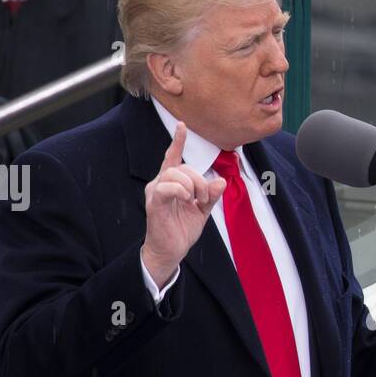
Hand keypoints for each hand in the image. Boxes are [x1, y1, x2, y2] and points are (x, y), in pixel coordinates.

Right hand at [142, 122, 225, 286]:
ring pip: (174, 173)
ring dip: (192, 185)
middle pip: (182, 166)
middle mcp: (160, 183)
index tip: (182, 125)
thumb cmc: (182, 230)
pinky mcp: (153, 203)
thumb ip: (211, 195)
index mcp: (171, 183)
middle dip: (199, 180)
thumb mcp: (202, 211)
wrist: (171, 251)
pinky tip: (186, 199)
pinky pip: (166, 187)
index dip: (178, 141)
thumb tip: (221, 180)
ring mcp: (155, 192)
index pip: (173, 157)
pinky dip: (180, 190)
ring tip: (195, 201)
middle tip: (204, 198)